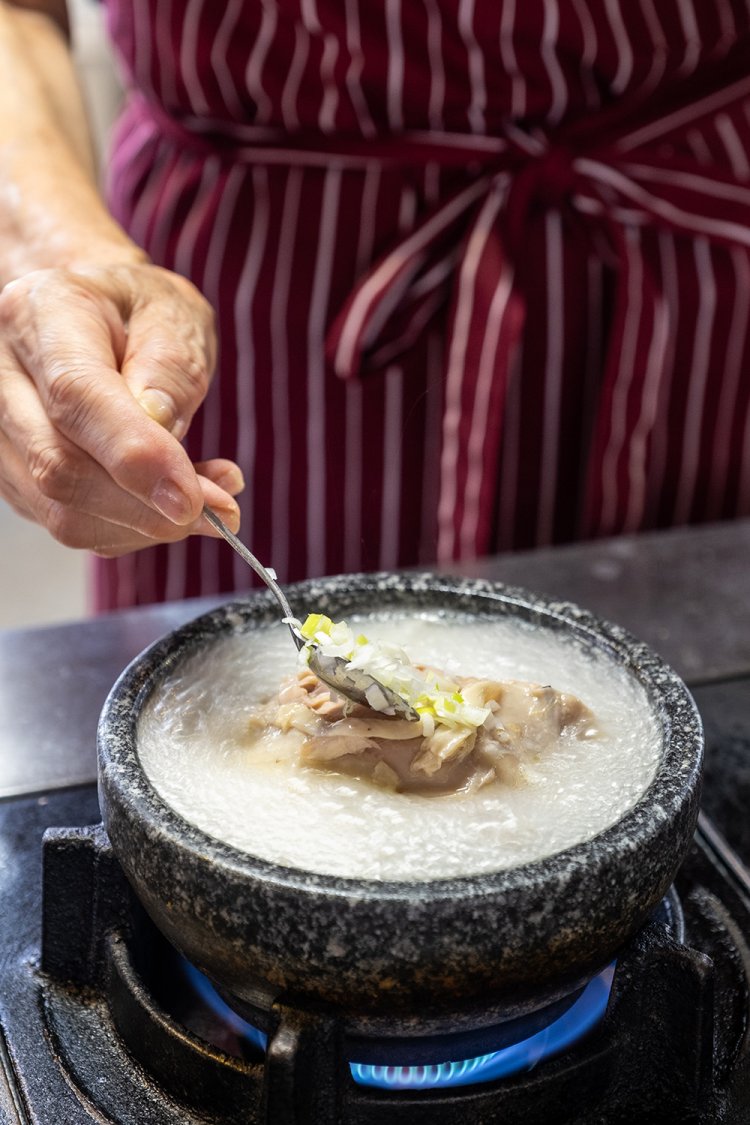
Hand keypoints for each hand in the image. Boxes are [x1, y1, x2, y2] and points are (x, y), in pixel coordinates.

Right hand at [0, 261, 242, 555]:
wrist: (98, 317)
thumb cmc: (139, 312)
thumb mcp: (175, 315)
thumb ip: (170, 370)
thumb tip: (163, 434)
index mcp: (43, 311)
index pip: (76, 396)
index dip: (134, 456)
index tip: (191, 498)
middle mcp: (4, 371)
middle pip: (59, 466)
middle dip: (147, 506)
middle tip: (221, 508)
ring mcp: (2, 428)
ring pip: (61, 509)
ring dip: (145, 523)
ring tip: (208, 496)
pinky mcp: (15, 473)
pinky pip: (71, 523)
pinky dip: (132, 527)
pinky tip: (170, 500)